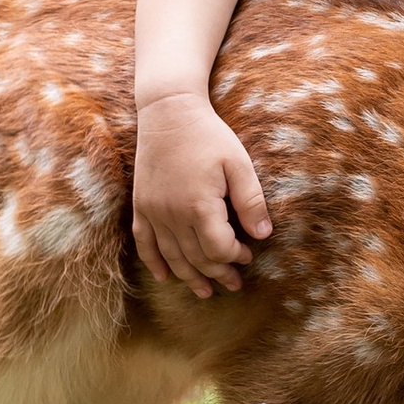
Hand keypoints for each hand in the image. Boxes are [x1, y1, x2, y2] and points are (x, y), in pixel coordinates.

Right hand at [131, 87, 271, 298]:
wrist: (168, 112)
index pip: (218, 249)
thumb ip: (250, 201)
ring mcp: (153, 211)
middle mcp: (172, 214)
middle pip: (196, 258)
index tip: (248, 256)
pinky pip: (144, 243)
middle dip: (218, 274)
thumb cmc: (209, 135)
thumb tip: (263, 236)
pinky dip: (154, 262)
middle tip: (234, 284)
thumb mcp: (238, 163)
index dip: (235, 257)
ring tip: (206, 292)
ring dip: (190, 277)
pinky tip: (165, 277)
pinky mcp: (141, 205)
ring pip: (171, 257)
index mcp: (199, 205)